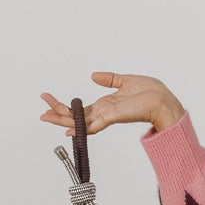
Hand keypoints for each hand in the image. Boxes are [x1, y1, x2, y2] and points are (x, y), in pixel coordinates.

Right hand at [39, 72, 185, 138]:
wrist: (163, 100)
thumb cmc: (151, 92)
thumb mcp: (125, 81)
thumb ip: (109, 79)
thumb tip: (93, 75)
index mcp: (106, 106)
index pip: (80, 110)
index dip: (65, 107)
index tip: (49, 100)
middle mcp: (103, 113)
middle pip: (74, 117)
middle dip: (57, 113)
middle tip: (41, 111)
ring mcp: (107, 117)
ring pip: (79, 122)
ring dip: (61, 119)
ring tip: (44, 116)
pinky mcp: (112, 117)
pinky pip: (91, 124)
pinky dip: (78, 126)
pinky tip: (67, 128)